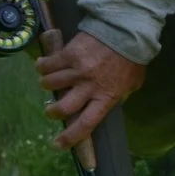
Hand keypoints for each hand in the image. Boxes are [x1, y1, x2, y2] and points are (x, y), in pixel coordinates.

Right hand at [36, 30, 145, 151]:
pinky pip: (48, 64)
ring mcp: (77, 71)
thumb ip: (119, 95)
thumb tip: (109, 102)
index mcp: (106, 98)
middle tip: (51, 111)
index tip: (57, 145)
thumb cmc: (132, 58)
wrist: (127, 31)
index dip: (70, 137)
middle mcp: (89, 87)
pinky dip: (42, 66)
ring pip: (51, 85)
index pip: (86, 124)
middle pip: (63, 108)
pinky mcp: (69, 54)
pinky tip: (42, 65)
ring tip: (47, 82)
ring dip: (46, 85)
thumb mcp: (132, 84)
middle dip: (53, 112)